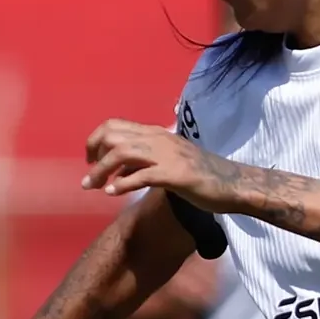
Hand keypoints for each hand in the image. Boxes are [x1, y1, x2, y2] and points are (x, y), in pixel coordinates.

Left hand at [82, 118, 212, 200]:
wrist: (231, 183)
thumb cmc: (198, 174)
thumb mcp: (166, 161)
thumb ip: (141, 162)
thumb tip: (117, 171)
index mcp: (154, 133)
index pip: (114, 125)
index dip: (95, 141)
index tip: (90, 161)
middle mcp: (158, 139)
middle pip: (113, 136)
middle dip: (94, 156)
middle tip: (89, 178)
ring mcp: (166, 155)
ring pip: (122, 153)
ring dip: (102, 171)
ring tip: (93, 186)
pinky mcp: (174, 174)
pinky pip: (141, 175)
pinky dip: (122, 184)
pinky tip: (112, 193)